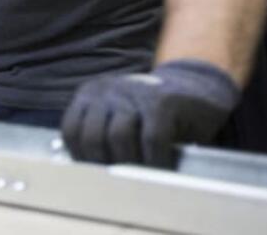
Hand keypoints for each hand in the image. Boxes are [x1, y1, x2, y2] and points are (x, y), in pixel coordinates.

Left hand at [61, 59, 238, 167]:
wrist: (195, 87)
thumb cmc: (152, 113)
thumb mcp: (119, 116)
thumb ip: (100, 132)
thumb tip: (86, 169)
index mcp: (91, 94)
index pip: (72, 129)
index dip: (81, 156)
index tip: (94, 172)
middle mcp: (108, 90)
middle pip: (92, 136)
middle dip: (104, 163)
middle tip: (119, 178)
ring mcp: (135, 93)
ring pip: (118, 138)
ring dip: (129, 163)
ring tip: (140, 174)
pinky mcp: (162, 102)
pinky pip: (151, 139)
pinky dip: (155, 160)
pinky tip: (161, 167)